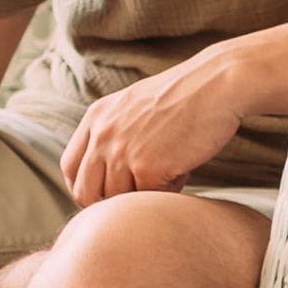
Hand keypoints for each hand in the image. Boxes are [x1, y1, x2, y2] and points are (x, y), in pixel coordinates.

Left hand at [61, 55, 243, 203]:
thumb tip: (107, 171)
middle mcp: (102, 135)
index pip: (70, 167)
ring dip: (142, 196)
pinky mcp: (147, 167)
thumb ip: (113, 131)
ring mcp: (123, 152)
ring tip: (167, 172)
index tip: (104, 194)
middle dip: (109, 202)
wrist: (217, 85)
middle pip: (86, 192)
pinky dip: (168, 190)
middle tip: (137, 197)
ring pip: (118, 200)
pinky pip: (150, 198)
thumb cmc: (184, 96)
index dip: (84, 187)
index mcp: (96, 118)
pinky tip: (182, 168)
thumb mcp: (133, 104)